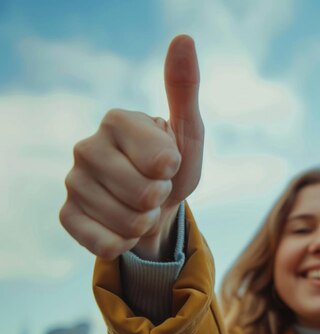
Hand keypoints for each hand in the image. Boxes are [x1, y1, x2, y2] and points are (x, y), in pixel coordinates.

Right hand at [59, 35, 203, 259]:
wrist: (153, 206)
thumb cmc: (172, 165)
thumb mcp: (187, 130)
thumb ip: (184, 87)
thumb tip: (184, 38)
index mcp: (116, 120)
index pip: (161, 161)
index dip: (174, 170)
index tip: (168, 163)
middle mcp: (86, 146)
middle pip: (144, 194)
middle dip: (161, 198)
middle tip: (154, 188)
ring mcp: (72, 182)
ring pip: (129, 223)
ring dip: (145, 222)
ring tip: (139, 205)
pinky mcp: (66, 216)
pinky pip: (107, 244)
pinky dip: (125, 242)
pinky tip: (121, 226)